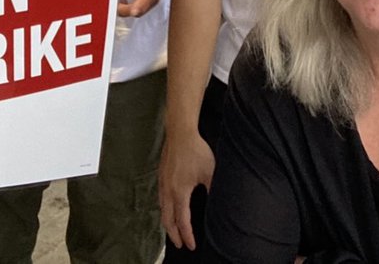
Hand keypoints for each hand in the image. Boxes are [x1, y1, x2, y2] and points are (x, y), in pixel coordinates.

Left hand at [117, 0, 165, 16]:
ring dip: (127, 10)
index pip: (140, 5)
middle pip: (138, 12)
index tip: (116, 6)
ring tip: (118, 0)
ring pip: (139, 12)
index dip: (127, 10)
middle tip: (113, 3)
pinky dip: (131, 7)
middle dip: (124, 10)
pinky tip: (124, 1)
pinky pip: (141, 9)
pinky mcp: (153, 0)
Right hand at [159, 130, 214, 250]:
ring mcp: (162, 183)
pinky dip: (164, 210)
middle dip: (173, 235)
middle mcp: (168, 190)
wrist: (180, 132)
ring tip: (174, 231)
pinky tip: (168, 210)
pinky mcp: (161, 176)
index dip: (187, 235)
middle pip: (167, 219)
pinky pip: (160, 199)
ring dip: (167, 223)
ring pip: (162, 209)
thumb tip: (218, 205)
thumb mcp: (210, 172)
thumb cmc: (196, 151)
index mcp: (180, 192)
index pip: (182, 221)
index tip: (192, 245)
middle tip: (180, 245)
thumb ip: (213, 190)